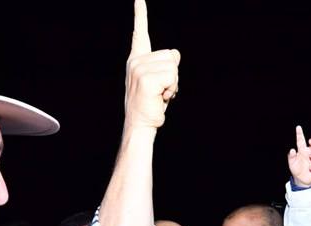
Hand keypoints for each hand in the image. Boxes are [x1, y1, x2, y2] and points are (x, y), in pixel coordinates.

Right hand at [124, 0, 179, 129]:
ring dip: (173, 84)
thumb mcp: (161, 82)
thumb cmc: (151, 105)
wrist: (140, 125)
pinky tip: (159, 98)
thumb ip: (167, 66)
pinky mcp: (146, 77)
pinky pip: (172, 76)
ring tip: (159, 95)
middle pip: (171, 55)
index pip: (140, 33)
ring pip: (173, 66)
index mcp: (137, 59)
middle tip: (161, 91)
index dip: (140, 14)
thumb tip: (175, 54)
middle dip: (173, 75)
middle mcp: (135, 61)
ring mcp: (139, 68)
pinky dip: (171, 89)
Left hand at [287, 125, 310, 186]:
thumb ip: (291, 157)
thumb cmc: (296, 168)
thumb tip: (292, 150)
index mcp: (302, 150)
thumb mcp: (292, 163)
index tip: (298, 127)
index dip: (300, 133)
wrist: (301, 179)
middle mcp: (310, 152)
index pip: (301, 140)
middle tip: (310, 143)